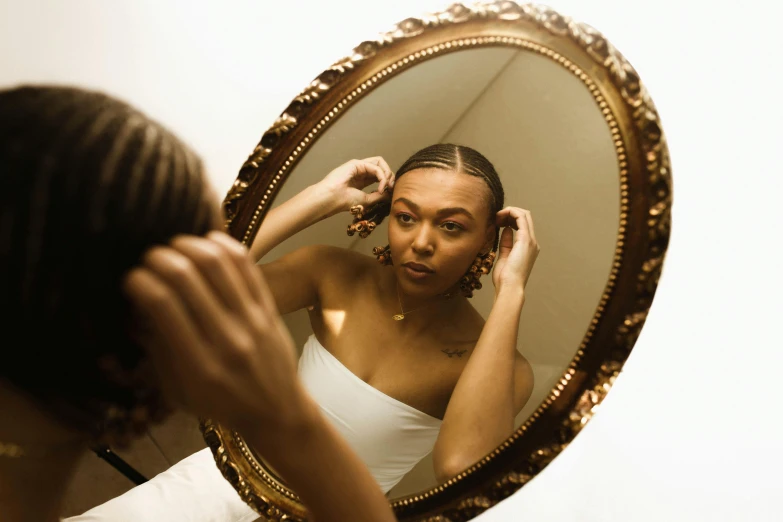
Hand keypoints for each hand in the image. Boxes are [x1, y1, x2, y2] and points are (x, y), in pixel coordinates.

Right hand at [122, 231, 306, 435]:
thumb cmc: (221, 404)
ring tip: (175, 245)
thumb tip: (135, 308)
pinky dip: (224, 245)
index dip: (139, 281)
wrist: (278, 412)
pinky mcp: (270, 309)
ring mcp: (252, 321)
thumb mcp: (179, 391)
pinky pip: (248, 266)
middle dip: (158, 257)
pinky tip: (206, 241)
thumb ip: (158, 351)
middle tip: (149, 257)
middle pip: (186, 278)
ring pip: (218, 264)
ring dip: (189, 244)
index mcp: (198, 365)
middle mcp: (227, 339)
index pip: (163, 305)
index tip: (131, 278)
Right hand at [318, 157, 394, 213]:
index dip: (388, 182)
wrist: (330, 199)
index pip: (380, 175)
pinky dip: (382, 177)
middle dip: (390, 176)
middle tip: (390, 188)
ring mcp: (358, 166)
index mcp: (362, 179)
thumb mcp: (366, 200)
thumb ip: (378, 196)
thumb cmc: (343, 201)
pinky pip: (376, 167)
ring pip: (380, 162)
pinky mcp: (356, 164)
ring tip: (386, 186)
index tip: (389, 193)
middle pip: (382, 166)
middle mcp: (361, 171)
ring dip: (387, 174)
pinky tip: (380, 187)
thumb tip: (390, 193)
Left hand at [492, 207, 539, 295]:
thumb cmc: (505, 278)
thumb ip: (506, 242)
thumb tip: (506, 230)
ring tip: (496, 217)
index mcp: (528, 247)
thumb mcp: (504, 256)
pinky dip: (510, 213)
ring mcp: (531, 241)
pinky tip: (499, 218)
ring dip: (509, 211)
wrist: (510, 287)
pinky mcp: (525, 240)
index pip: (522, 224)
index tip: (497, 222)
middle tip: (496, 218)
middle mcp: (533, 242)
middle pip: (525, 217)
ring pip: (524, 214)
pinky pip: (520, 217)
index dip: (510, 218)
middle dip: (510, 213)